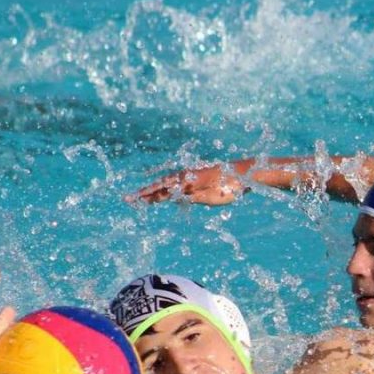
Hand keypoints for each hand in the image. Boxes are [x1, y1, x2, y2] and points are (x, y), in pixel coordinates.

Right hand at [126, 165, 248, 204]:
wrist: (244, 173)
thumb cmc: (229, 187)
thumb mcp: (210, 197)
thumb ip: (190, 196)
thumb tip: (170, 196)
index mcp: (187, 181)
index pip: (161, 190)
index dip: (146, 196)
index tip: (132, 200)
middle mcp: (186, 175)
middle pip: (161, 184)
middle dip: (145, 192)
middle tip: (129, 198)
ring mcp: (191, 173)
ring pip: (167, 182)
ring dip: (154, 189)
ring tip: (143, 195)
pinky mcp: (197, 174)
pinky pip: (176, 180)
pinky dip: (165, 186)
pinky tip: (164, 190)